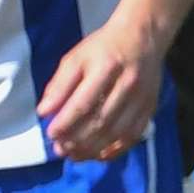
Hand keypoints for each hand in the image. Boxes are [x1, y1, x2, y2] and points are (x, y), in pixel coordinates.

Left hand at [37, 13, 165, 162]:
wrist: (143, 37)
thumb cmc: (103, 48)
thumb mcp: (76, 58)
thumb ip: (59, 85)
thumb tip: (44, 112)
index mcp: (106, 66)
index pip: (83, 102)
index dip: (66, 122)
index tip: (51, 134)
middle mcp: (128, 84)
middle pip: (101, 121)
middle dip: (77, 140)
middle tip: (60, 150)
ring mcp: (142, 98)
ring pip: (116, 132)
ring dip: (93, 149)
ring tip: (74, 155)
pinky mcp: (150, 108)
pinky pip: (133, 136)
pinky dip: (115, 150)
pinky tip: (98, 155)